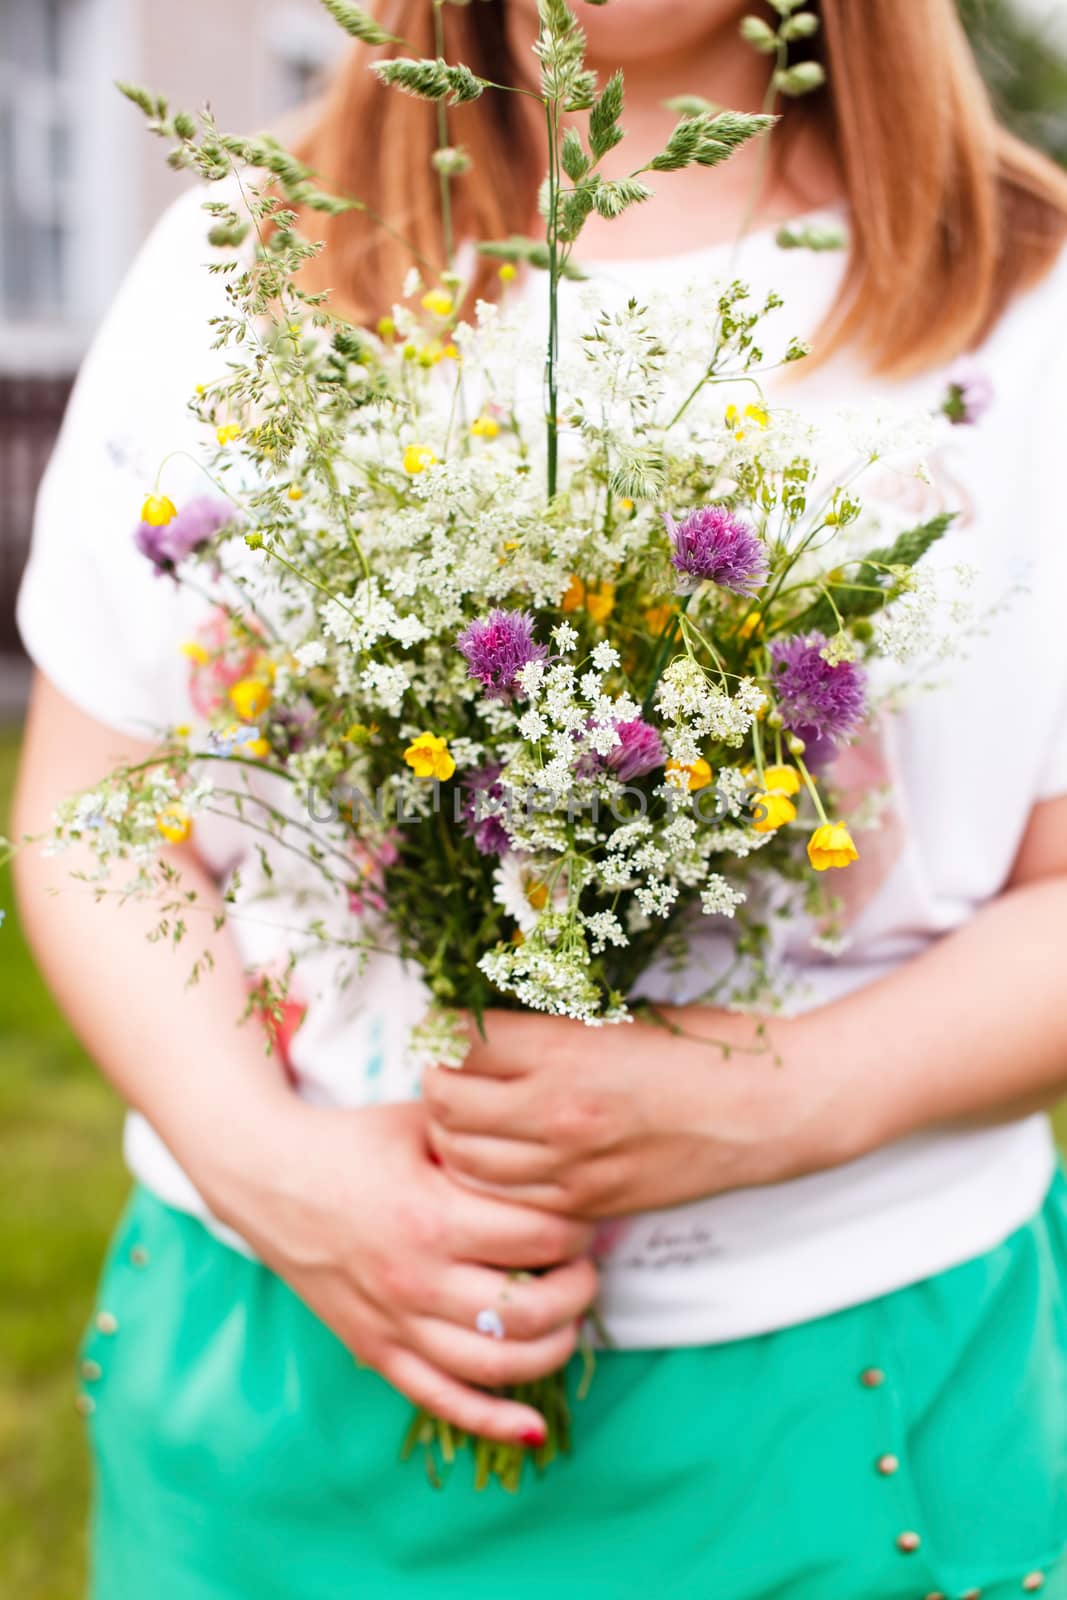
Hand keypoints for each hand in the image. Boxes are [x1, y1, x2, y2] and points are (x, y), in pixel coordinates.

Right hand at [204, 1098, 597, 1446]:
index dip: (578, 1228)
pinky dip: (492, 1421)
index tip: (584, 1216)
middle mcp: (414, 1280)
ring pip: (496, 1365)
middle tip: (584, 1264)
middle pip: (529, 1310)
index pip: (540, 1238)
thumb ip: (488, 1140)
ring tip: (567, 1316)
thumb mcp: (424, 1122)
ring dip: (552, 1347)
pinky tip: (533, 1428)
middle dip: (578, 1289)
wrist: (269, 1175)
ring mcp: (393, 1323)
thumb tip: (559, 1155)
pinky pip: (440, 1400)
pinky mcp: (375, 1350)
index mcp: (431, 1216)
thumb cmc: (355, 1142)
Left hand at [423, 1008, 855, 1217]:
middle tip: (450, 1067)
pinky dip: (486, 1179)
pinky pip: (503, 1199)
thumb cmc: (708, 1049)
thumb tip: (493, 1017)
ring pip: (462, 1159)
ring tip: (468, 1113)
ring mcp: (569, 1168)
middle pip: (445, 1102)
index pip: (458, 1040)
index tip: (449, 1022)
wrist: (773, 1114)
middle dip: (436, 1081)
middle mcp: (556, 1113)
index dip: (444, 1027)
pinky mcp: (587, 1205)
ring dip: (452, 1133)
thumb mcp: (625, 1014)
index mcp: (564, 1051)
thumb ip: (556, 1022)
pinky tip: (501, 1157)